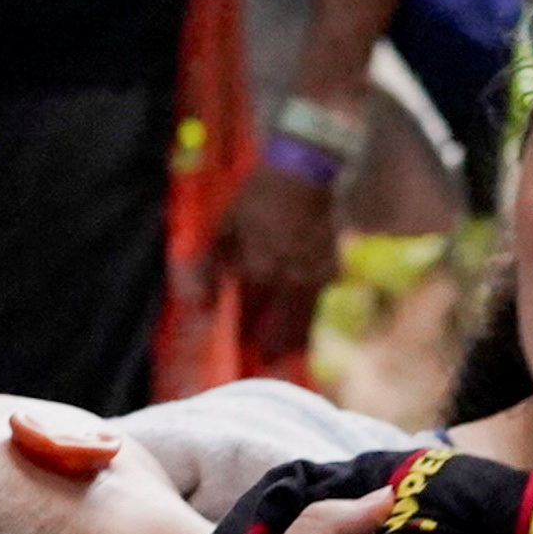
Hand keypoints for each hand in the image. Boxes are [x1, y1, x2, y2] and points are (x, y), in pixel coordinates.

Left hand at [222, 159, 342, 351]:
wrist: (302, 174)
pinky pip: (322, 305)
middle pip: (280, 330)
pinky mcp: (334, 270)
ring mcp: (315, 277)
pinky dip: (314, 320)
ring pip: (305, 323)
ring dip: (294, 342)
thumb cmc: (256, 199)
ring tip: (286, 354)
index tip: (242, 345)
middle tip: (263, 359)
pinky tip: (308, 326)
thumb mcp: (222, 228)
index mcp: (258, 270)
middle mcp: (288, 280)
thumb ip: (207, 270)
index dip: (244, 334)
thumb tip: (198, 306)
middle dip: (270, 348)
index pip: (249, 317)